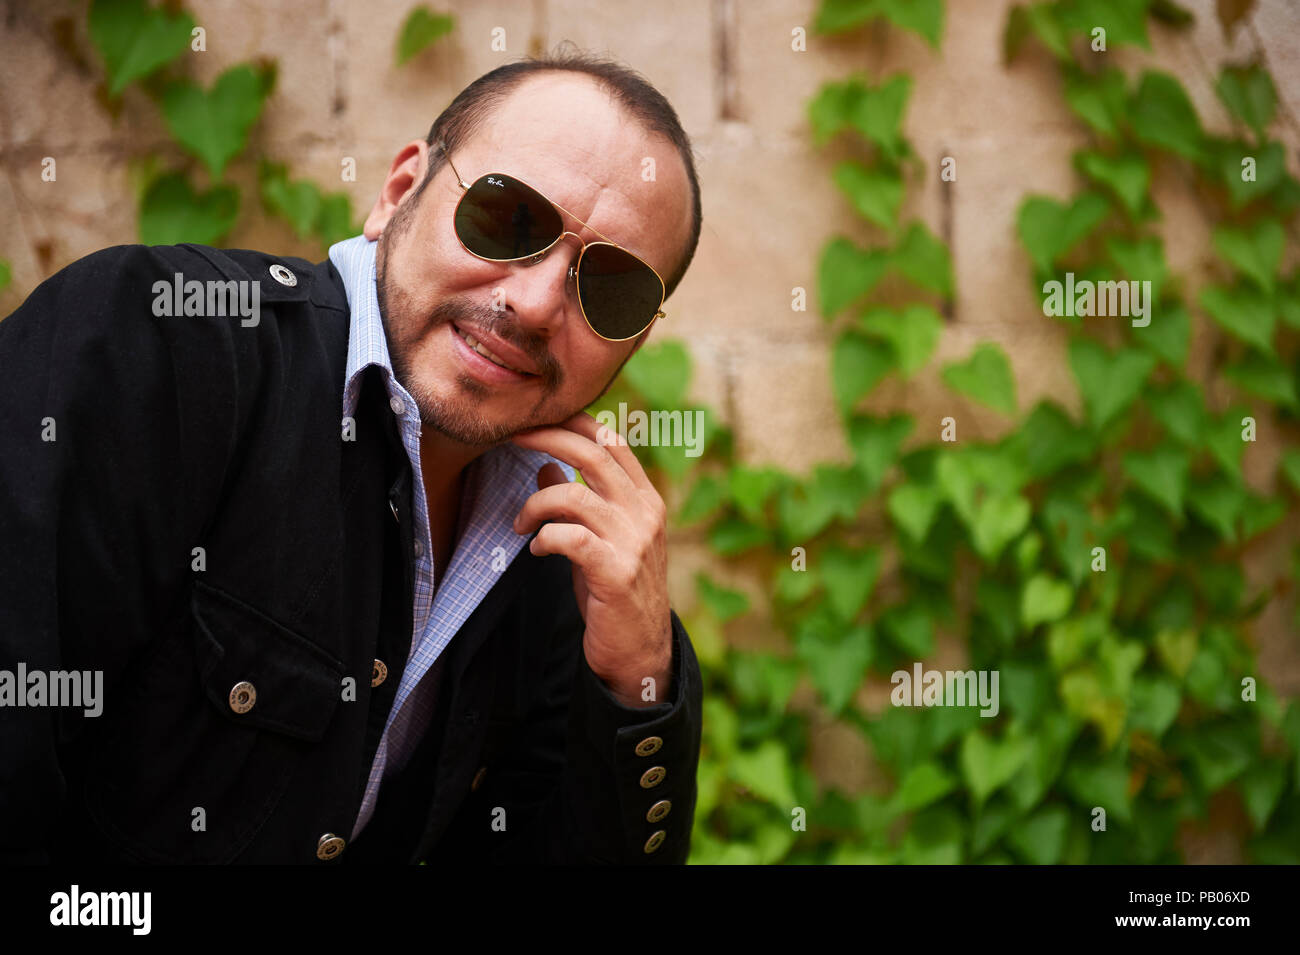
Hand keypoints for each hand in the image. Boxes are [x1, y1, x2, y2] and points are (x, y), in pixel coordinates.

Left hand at [509, 412, 671, 707]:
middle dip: (545, 437)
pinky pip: (569, 537)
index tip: (534, 418)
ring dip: (535, 504)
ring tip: (520, 524)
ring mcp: (634, 542)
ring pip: (574, 495)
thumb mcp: (600, 540)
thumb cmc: (614, 592)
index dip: (572, 421)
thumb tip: (544, 466)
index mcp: (645, 499)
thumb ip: (580, 502)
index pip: (611, 440)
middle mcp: (645, 513)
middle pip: (592, 452)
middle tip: (510, 439)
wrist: (640, 651)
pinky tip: (537, 550)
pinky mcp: (616, 572)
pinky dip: (544, 538)